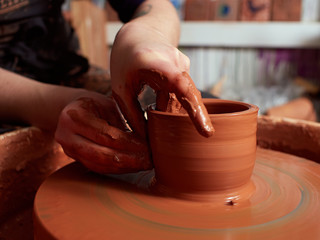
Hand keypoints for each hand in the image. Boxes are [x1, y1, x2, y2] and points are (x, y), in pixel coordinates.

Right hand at [55, 92, 151, 173]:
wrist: (72, 110)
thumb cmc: (96, 105)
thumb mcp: (109, 104)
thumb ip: (123, 120)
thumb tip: (147, 138)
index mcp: (74, 116)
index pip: (105, 134)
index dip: (128, 143)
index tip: (147, 146)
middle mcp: (66, 135)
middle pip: (101, 154)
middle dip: (128, 159)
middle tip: (149, 160)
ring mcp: (68, 150)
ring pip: (100, 165)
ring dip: (125, 167)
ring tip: (144, 165)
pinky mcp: (75, 160)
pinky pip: (98, 168)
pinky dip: (117, 169)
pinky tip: (133, 166)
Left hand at [111, 23, 213, 138]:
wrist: (138, 36)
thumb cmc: (125, 62)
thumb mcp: (120, 88)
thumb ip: (132, 114)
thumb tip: (147, 141)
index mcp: (156, 63)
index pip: (181, 87)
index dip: (195, 110)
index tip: (206, 131)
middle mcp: (175, 61)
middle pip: (187, 96)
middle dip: (182, 116)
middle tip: (174, 126)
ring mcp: (183, 65)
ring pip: (184, 97)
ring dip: (171, 109)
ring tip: (152, 107)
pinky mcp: (185, 70)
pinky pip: (183, 93)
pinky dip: (173, 103)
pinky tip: (159, 102)